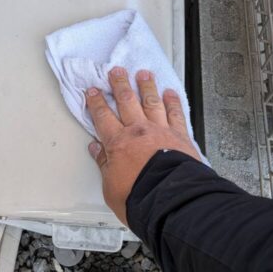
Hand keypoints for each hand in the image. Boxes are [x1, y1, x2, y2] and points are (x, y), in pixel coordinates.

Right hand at [85, 66, 200, 225]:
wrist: (169, 200)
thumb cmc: (139, 198)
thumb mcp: (110, 187)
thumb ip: (104, 165)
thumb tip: (96, 150)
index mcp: (118, 143)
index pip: (102, 117)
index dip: (96, 102)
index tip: (92, 91)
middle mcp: (138, 131)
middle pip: (126, 101)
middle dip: (120, 85)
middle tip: (116, 72)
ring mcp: (160, 130)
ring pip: (151, 101)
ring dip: (146, 86)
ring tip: (143, 74)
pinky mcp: (179, 136)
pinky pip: (175, 113)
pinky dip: (173, 102)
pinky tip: (170, 93)